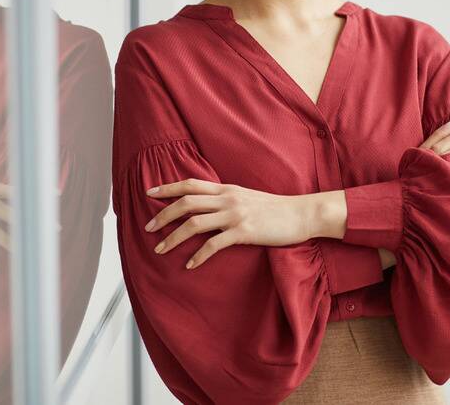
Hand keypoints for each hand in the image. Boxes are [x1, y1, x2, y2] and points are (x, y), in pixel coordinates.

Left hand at [145, 180, 315, 268]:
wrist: (302, 214)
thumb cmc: (276, 209)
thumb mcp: (247, 197)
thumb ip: (227, 199)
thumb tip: (207, 205)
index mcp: (227, 189)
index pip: (190, 184)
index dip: (167, 188)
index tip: (149, 193)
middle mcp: (228, 199)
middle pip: (186, 203)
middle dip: (162, 215)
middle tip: (147, 229)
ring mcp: (235, 214)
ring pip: (194, 223)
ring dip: (173, 237)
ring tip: (160, 249)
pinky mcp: (244, 232)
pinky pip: (214, 244)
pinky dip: (199, 255)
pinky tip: (190, 265)